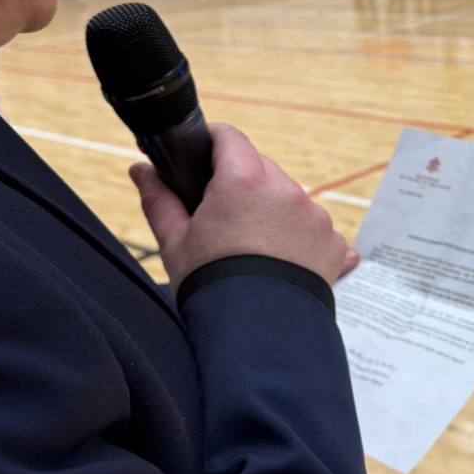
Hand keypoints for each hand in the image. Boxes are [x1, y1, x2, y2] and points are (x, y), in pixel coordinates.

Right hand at [130, 123, 359, 292]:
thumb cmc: (211, 286)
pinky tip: (283, 263)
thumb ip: (158, 198)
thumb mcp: (174, 242)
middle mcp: (285, 189)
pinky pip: (315, 230)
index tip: (201, 156)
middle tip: (222, 217)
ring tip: (253, 248)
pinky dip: (300, 240)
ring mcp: (315, 216)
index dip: (212, 143)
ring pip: (289, 198)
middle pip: (260, 168)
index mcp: (243, 180)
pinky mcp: (334, 243)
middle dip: (241, 184)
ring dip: (273, 211)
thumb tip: (140, 169)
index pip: (228, 137)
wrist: (258, 335)